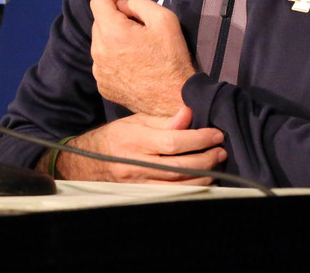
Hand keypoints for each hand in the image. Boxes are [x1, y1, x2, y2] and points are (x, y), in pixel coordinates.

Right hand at [54, 107, 225, 184]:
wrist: (88, 163)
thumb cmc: (116, 137)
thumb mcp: (136, 121)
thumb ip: (163, 120)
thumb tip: (188, 114)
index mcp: (136, 141)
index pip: (173, 142)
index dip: (199, 139)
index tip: (216, 134)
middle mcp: (137, 165)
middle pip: (179, 166)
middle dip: (206, 159)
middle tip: (221, 150)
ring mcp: (138, 184)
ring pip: (177, 185)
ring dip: (202, 176)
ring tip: (216, 165)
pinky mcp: (141, 195)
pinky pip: (170, 194)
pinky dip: (189, 189)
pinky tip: (201, 180)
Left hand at [90, 0, 195, 115]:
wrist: (174, 99)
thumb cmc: (172, 58)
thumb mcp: (165, 19)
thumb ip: (140, 3)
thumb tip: (125, 6)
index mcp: (112, 32)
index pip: (98, 0)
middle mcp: (98, 52)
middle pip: (99, 22)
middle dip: (116, 15)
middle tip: (139, 20)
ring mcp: (99, 72)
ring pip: (100, 43)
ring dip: (114, 36)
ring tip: (137, 44)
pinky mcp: (103, 86)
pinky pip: (103, 62)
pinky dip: (114, 56)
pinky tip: (134, 62)